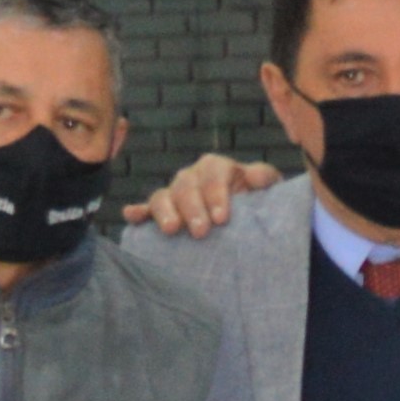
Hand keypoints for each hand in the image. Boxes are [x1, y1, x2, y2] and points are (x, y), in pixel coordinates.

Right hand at [136, 152, 275, 239]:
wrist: (250, 219)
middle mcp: (193, 178)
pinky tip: (131, 216)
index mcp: (217, 168)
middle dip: (192, 208)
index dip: (216, 194)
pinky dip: (138, 212)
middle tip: (201, 232)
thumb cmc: (260, 202)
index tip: (222, 219)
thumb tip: (254, 176)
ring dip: (164, 211)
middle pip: (185, 186)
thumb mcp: (268, 188)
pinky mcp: (164, 212)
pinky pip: (145, 209)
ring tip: (172, 230)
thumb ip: (264, 179)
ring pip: (162, 196)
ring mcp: (175, 194)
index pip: (213, 173)